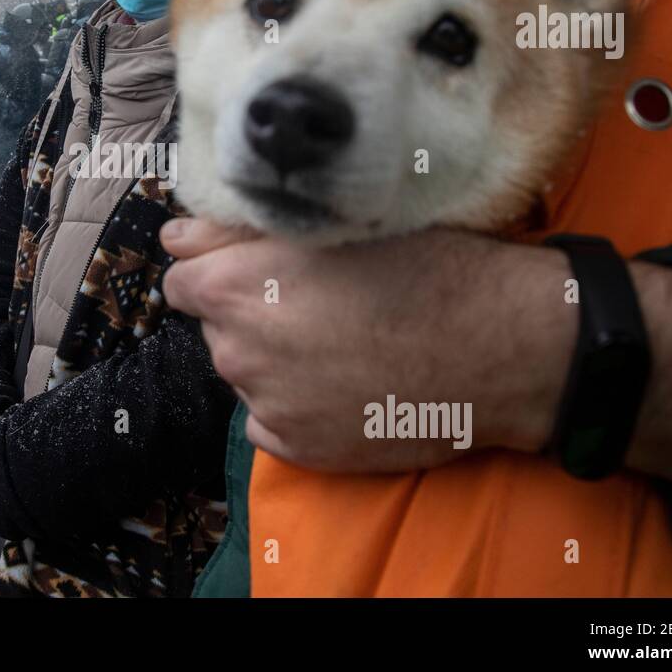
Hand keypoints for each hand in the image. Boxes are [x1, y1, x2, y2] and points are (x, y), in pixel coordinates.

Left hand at [161, 218, 572, 473]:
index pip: (179, 281)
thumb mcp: (331, 224)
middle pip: (218, 328)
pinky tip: (343, 386)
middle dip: (250, 315)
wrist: (498, 345)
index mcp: (236, 287)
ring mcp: (267, 404)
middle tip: (314, 304)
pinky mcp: (299, 448)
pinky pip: (270, 421)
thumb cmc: (423, 267)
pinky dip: (294, 406)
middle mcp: (238, 349)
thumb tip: (174, 237)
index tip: (251, 271)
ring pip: (248, 373)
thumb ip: (233, 232)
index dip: (213, 270)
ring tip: (340, 344)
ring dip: (275, 360)